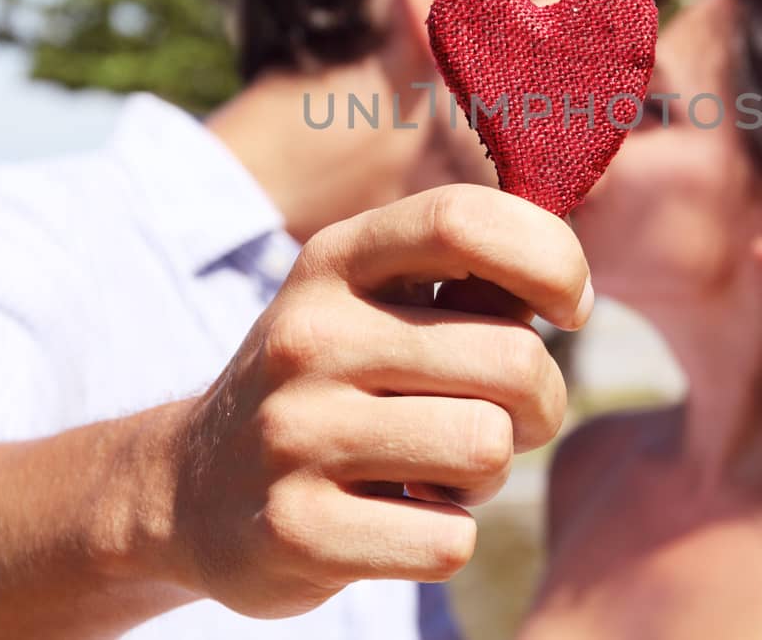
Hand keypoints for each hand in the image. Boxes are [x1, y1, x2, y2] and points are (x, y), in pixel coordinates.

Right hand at [165, 184, 591, 618]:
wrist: (190, 489)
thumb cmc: (329, 384)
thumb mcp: (373, 302)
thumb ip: (469, 275)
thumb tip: (570, 270)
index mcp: (337, 261)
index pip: (464, 221)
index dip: (550, 259)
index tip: (571, 308)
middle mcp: (309, 337)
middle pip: (512, 358)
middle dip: (539, 402)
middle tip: (499, 419)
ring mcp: (295, 434)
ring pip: (488, 449)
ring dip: (489, 474)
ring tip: (435, 470)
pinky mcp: (296, 531)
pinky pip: (449, 541)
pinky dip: (446, 538)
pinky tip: (396, 519)